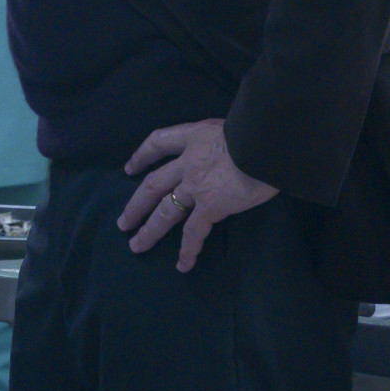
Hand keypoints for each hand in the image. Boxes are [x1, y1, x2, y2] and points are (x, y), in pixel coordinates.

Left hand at [117, 118, 278, 272]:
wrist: (266, 141)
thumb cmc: (259, 130)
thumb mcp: (234, 125)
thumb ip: (226, 140)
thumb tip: (235, 150)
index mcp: (194, 135)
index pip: (159, 142)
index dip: (142, 155)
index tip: (129, 168)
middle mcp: (188, 161)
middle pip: (153, 184)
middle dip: (136, 204)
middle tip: (123, 222)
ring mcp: (195, 185)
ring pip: (164, 211)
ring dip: (149, 230)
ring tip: (136, 245)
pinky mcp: (210, 206)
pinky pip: (194, 231)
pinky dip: (188, 250)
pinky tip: (183, 265)